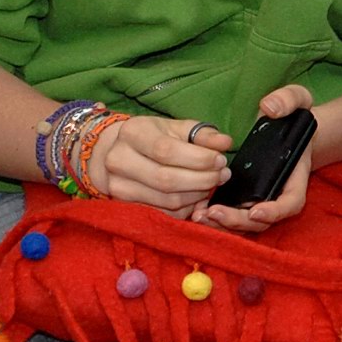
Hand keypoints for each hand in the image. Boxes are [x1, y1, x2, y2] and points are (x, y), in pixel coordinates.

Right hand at [89, 115, 231, 213]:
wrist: (117, 152)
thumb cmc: (153, 137)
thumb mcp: (176, 128)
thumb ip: (202, 134)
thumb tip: (225, 143)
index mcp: (133, 133)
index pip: (166, 151)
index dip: (198, 159)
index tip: (220, 160)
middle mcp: (119, 160)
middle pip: (166, 179)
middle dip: (202, 179)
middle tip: (222, 175)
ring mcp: (118, 186)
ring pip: (166, 200)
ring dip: (197, 195)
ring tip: (212, 184)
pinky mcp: (125, 205)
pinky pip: (164, 214)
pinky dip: (186, 208)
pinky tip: (197, 197)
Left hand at [196, 85, 314, 234]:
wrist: (285, 124)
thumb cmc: (292, 113)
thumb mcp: (297, 99)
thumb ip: (287, 99)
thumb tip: (270, 108)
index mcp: (295, 174)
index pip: (292, 202)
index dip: (275, 211)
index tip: (255, 211)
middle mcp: (278, 191)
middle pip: (263, 220)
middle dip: (238, 221)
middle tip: (213, 213)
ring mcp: (261, 198)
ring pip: (246, 224)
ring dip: (224, 225)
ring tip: (199, 215)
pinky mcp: (244, 198)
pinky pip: (233, 217)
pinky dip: (216, 219)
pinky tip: (196, 212)